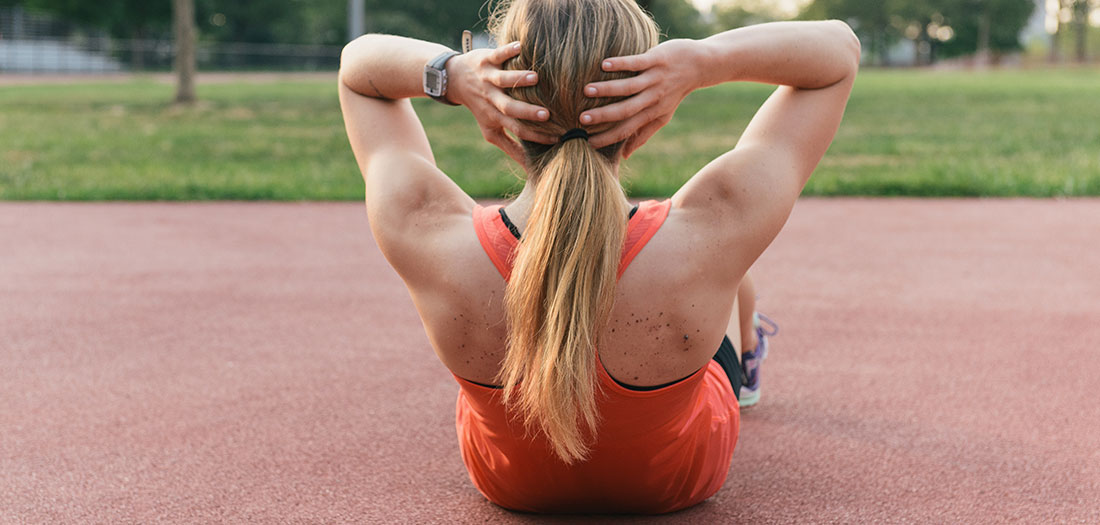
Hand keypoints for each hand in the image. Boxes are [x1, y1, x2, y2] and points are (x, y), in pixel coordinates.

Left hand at [447, 41, 555, 164]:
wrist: (455, 79)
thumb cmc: (480, 107)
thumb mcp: (491, 130)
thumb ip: (511, 148)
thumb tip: (532, 169)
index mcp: (496, 117)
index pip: (518, 130)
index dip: (536, 136)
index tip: (559, 137)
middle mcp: (492, 99)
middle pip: (508, 108)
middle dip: (526, 112)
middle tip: (547, 115)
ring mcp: (489, 78)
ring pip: (503, 80)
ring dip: (518, 80)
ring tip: (536, 78)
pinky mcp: (486, 59)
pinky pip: (497, 55)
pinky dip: (507, 51)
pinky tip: (521, 48)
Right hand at [581, 39, 699, 157]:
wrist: (699, 65)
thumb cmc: (675, 92)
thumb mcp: (662, 116)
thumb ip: (643, 134)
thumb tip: (625, 155)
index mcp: (652, 113)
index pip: (627, 129)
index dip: (608, 137)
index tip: (587, 142)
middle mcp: (653, 98)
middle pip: (626, 110)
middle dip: (603, 115)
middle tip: (582, 119)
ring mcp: (655, 78)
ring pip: (629, 86)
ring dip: (608, 89)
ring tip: (586, 90)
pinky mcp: (657, 59)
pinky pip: (637, 62)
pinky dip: (621, 64)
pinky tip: (603, 65)